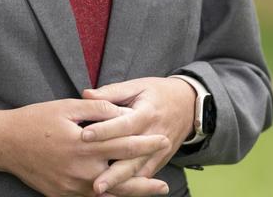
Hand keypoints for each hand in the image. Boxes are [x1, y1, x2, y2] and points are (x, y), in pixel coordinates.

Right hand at [0, 98, 169, 196]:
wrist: (4, 144)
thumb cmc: (35, 120)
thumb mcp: (66, 107)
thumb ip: (97, 109)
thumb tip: (121, 111)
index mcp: (83, 145)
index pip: (123, 144)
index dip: (145, 143)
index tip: (163, 140)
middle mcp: (80, 170)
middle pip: (121, 177)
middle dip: (145, 178)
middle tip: (165, 184)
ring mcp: (71, 186)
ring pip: (109, 194)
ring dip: (132, 193)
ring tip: (152, 192)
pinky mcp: (63, 195)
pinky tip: (121, 196)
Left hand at [80, 77, 196, 195]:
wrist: (188, 105)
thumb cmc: (158, 93)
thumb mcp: (137, 86)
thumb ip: (111, 92)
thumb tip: (86, 94)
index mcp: (146, 113)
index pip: (124, 124)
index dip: (104, 130)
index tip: (84, 136)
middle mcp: (153, 135)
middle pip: (132, 157)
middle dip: (113, 172)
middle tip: (95, 183)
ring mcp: (158, 152)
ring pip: (138, 171)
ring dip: (120, 184)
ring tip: (101, 192)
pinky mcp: (160, 161)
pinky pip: (144, 177)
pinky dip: (131, 187)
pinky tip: (114, 193)